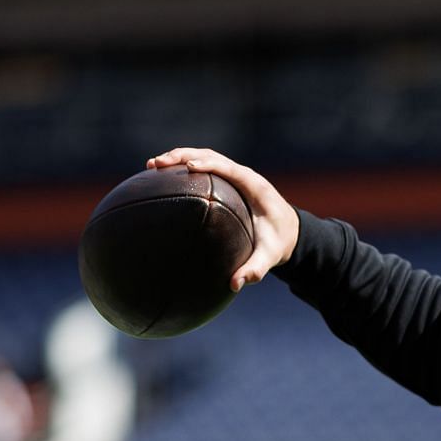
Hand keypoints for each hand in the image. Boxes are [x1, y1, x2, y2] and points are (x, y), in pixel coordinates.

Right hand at [146, 147, 299, 290]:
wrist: (290, 231)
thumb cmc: (279, 242)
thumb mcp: (271, 256)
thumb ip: (256, 269)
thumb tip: (235, 285)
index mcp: (254, 186)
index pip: (228, 168)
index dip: (208, 164)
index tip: (187, 167)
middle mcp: (243, 175)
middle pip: (210, 155)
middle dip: (182, 155)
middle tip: (156, 164)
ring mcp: (233, 175)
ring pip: (203, 157)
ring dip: (178, 157)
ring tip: (151, 166)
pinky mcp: (226, 180)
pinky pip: (203, 168)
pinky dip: (182, 167)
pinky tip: (161, 177)